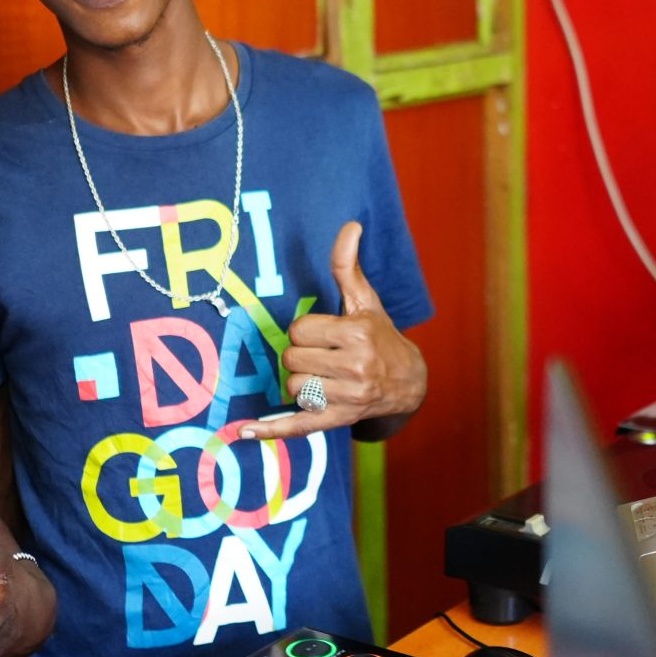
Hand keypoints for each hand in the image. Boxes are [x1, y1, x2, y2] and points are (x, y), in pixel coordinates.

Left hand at [239, 220, 425, 442]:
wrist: (409, 383)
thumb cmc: (381, 337)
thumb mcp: (365, 301)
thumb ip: (348, 266)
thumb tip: (350, 224)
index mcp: (357, 334)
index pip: (300, 330)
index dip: (306, 332)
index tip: (323, 335)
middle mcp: (355, 367)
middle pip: (292, 359)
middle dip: (301, 356)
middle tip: (323, 356)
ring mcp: (347, 397)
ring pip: (293, 387)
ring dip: (300, 382)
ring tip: (323, 377)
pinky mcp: (338, 420)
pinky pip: (298, 425)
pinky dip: (271, 430)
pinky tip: (246, 431)